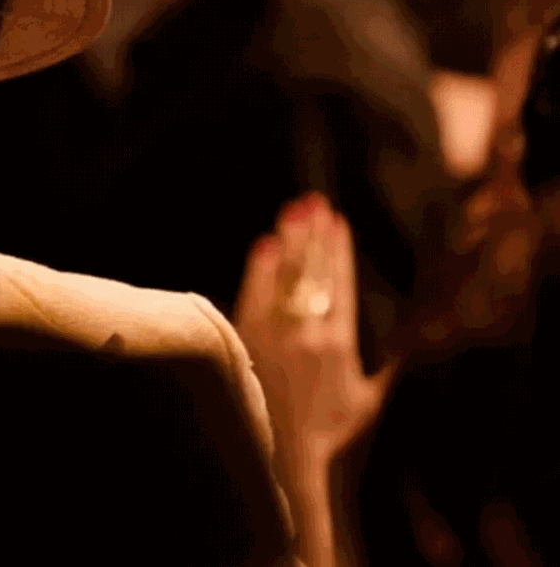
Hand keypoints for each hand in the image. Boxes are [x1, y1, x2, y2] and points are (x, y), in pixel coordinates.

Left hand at [236, 193, 395, 470]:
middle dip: (313, 233)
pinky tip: (262, 244)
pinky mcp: (244, 340)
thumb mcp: (369, 401)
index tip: (339, 220)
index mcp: (339, 342)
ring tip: (292, 210)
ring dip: (288, 241)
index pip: (339, 283)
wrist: (280, 454)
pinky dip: (258, 268)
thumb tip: (410, 342)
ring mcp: (271, 333)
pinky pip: (252, 295)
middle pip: (310, 271)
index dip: (338, 249)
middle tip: (313, 201)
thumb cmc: (329, 434)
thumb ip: (389, 366)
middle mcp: (306, 332)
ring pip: (282, 276)